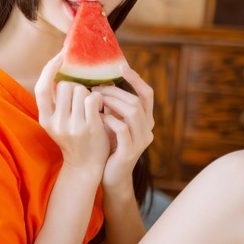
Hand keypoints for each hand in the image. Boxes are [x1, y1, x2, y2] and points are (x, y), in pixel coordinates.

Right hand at [35, 53, 109, 179]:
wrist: (86, 165)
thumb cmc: (73, 137)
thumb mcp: (57, 121)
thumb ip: (56, 100)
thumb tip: (57, 68)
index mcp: (45, 119)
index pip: (42, 88)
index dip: (49, 70)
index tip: (60, 56)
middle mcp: (56, 122)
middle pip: (66, 85)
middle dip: (77, 87)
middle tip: (82, 100)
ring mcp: (73, 125)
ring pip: (81, 90)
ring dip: (88, 93)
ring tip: (90, 106)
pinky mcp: (90, 127)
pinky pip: (94, 98)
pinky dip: (98, 98)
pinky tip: (100, 108)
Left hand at [92, 66, 153, 191]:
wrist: (109, 176)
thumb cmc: (109, 146)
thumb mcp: (113, 122)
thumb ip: (113, 105)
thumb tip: (101, 81)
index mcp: (145, 120)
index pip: (147, 94)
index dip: (136, 79)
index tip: (121, 67)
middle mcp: (147, 129)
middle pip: (137, 101)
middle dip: (116, 91)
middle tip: (97, 87)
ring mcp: (140, 141)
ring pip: (133, 113)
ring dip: (112, 102)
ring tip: (96, 99)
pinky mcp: (130, 152)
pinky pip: (122, 129)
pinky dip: (109, 119)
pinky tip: (97, 116)